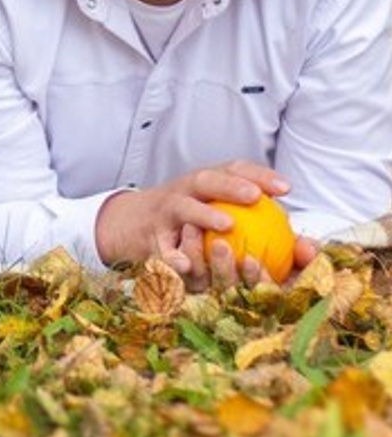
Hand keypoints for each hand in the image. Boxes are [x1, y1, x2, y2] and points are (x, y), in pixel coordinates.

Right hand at [96, 161, 303, 286]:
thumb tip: (307, 245)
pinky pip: (160, 246)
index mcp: (204, 183)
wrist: (129, 225)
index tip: (286, 188)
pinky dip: (171, 256)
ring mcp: (164, 211)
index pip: (233, 170)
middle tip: (255, 196)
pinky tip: (187, 266)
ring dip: (203, 213)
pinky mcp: (148, 236)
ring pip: (182, 207)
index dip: (259, 175)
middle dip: (230, 185)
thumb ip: (257, 224)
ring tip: (227, 225)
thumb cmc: (187, 222)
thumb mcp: (214, 211)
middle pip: (206, 180)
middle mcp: (184, 190)